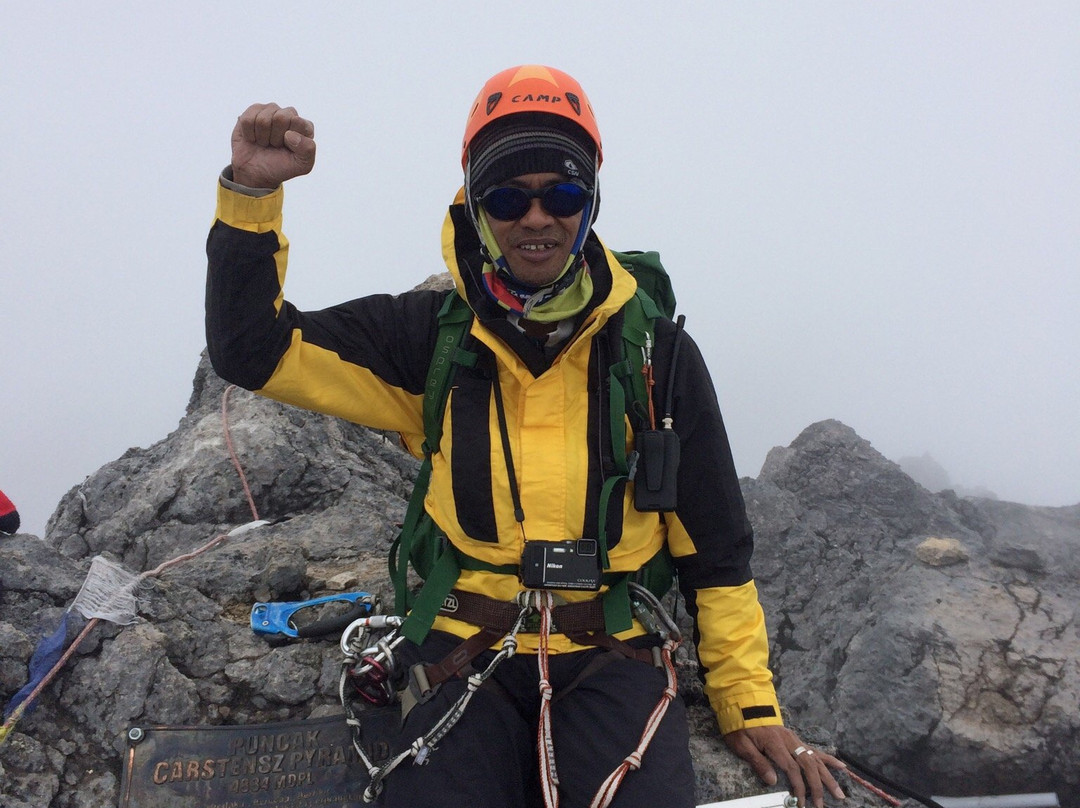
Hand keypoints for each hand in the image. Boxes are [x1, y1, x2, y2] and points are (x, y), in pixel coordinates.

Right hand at [230, 103, 315, 188]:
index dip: (291, 139)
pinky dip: (249, 134)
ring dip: (262, 137)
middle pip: (281, 118)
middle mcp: (289, 115)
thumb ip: (307, 149)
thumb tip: (290, 133)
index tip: (288, 148)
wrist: (255, 172)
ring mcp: (271, 110)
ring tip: (265, 143)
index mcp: (305, 127)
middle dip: (275, 137)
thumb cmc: (280, 167)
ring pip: (263, 120)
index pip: (299, 123)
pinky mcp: (253, 110)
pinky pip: (248, 120)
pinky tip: (253, 138)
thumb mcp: (302, 165)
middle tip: (275, 146)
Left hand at [724, 725, 845, 807]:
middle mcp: (789, 741)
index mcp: (775, 743)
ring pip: (815, 759)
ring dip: (828, 777)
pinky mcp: (796, 739)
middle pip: (808, 765)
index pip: (792, 768)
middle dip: (817, 787)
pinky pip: (815, 749)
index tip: (801, 802)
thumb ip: (757, 761)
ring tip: (839, 793)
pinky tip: (841, 766)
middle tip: (821, 805)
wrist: (744, 705)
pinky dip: (828, 759)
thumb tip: (773, 781)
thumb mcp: (741, 744)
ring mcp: (794, 739)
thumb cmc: (740, 727)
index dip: (798, 786)